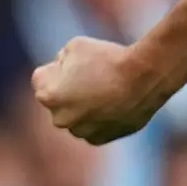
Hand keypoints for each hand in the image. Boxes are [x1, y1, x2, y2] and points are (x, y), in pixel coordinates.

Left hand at [33, 36, 166, 144]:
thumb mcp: (75, 46)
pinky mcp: (100, 139)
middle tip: (93, 76)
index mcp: (48, 96)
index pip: (42, 78)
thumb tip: (61, 68)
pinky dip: (100, 118)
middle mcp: (60, 118)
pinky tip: (115, 103)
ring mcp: (81, 131)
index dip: (58, 67)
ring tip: (107, 89)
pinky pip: (93, 127)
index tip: (77, 63)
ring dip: (84, 106)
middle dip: (68, 89)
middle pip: (58, 100)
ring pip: (76, 116)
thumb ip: (60, 59)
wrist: (145, 77)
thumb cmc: (108, 58)